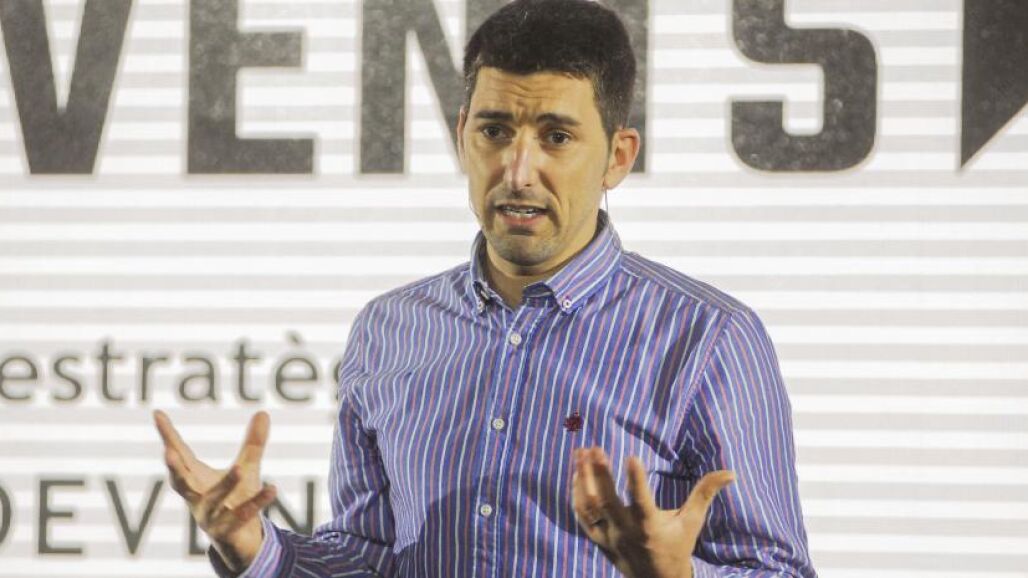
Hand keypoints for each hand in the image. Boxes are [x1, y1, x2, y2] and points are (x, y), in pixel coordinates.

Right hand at [153, 409, 276, 571]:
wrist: (241, 541)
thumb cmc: (236, 500)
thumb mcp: (246, 468)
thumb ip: (253, 443)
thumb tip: (262, 412)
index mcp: (196, 480)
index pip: (179, 455)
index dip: (167, 436)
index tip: (157, 414)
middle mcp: (197, 498)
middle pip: (182, 483)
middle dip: (174, 469)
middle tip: (167, 452)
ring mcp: (209, 517)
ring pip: (215, 500)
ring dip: (226, 484)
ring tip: (238, 468)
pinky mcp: (227, 532)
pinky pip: (243, 515)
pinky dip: (257, 502)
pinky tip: (272, 488)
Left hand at [571, 447, 734, 577]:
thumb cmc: (677, 546)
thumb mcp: (692, 521)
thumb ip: (705, 494)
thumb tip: (730, 473)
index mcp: (650, 527)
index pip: (641, 502)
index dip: (636, 480)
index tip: (632, 457)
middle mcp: (626, 532)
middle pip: (608, 503)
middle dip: (600, 475)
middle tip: (595, 449)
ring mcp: (609, 536)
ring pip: (590, 507)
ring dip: (583, 479)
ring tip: (580, 453)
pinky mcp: (597, 539)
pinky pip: (582, 516)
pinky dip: (577, 494)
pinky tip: (577, 473)